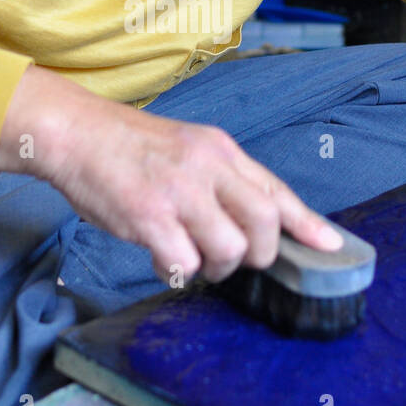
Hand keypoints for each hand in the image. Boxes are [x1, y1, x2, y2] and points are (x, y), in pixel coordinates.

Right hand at [0, 65, 341, 286]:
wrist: (74, 134)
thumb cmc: (127, 149)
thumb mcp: (187, 149)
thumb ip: (221, 179)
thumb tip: (255, 220)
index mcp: (220, 149)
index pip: (275, 190)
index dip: (307, 223)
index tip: (330, 244)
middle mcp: (206, 167)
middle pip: (264, 223)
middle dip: (259, 254)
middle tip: (235, 260)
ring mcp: (178, 192)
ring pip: (229, 249)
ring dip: (216, 267)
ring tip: (192, 258)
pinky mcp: (148, 216)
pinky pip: (183, 263)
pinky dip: (177, 271)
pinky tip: (161, 259)